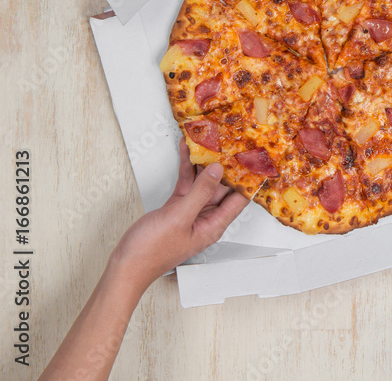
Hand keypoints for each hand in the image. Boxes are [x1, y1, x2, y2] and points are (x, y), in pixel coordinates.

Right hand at [111, 143, 248, 286]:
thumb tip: (218, 171)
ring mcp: (192, 211)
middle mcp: (207, 217)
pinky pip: (187, 183)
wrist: (126, 264)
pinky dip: (187, 167)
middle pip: (223, 186)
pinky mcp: (177, 206)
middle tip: (229, 141)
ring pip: (204, 181)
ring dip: (204, 162)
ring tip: (209, 139)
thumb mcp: (180, 217)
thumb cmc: (152, 251)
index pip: (240, 198)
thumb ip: (200, 192)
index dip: (248, 178)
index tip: (253, 158)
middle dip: (226, 164)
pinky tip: (186, 151)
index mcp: (214, 225)